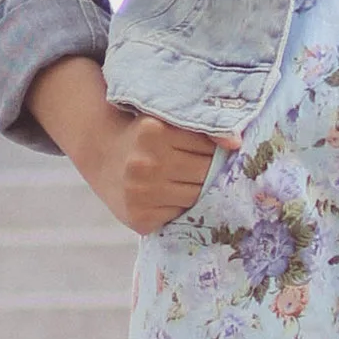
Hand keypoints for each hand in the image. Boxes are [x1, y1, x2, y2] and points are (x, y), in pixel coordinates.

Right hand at [27, 57, 232, 232]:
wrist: (101, 154)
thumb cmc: (144, 135)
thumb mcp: (167, 120)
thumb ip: (201, 127)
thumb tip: (237, 143)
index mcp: (153, 131)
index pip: (208, 148)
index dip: (217, 151)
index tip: (215, 151)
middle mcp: (144, 163)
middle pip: (205, 175)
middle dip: (211, 173)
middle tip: (207, 169)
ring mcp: (140, 193)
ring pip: (196, 198)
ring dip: (199, 192)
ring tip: (187, 181)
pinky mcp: (139, 218)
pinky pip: (179, 216)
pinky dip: (180, 208)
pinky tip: (169, 197)